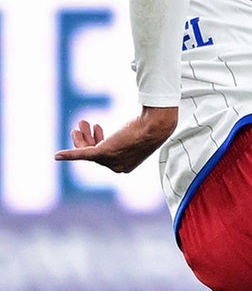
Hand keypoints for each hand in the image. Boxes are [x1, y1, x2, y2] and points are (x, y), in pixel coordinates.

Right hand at [54, 106, 177, 172]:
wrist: (155, 125)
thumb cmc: (150, 126)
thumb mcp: (139, 135)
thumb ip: (132, 136)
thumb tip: (139, 125)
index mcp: (125, 166)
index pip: (104, 156)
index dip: (96, 141)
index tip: (96, 127)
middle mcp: (117, 167)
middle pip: (94, 153)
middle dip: (86, 138)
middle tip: (82, 123)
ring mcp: (111, 161)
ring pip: (87, 150)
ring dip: (81, 137)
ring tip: (81, 122)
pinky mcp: (104, 153)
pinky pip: (82, 155)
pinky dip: (69, 155)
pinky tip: (57, 156)